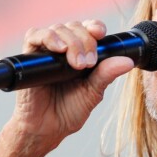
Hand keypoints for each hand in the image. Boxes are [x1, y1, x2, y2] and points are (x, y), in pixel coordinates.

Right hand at [11, 20, 133, 146]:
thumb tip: (128, 61)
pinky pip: (34, 35)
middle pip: (75, 27)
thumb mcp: (92, 92)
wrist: (46, 129)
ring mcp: (46, 51)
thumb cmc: (68, 111)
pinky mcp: (28, 57)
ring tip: (77, 64)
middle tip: (88, 63)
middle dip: (85, 41)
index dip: (95, 27)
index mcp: (81, 53)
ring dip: (71, 41)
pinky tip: (59, 48)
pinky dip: (47, 37)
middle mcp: (64, 49)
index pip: (89, 29)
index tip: (100, 34)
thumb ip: (106, 75)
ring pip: (58, 28)